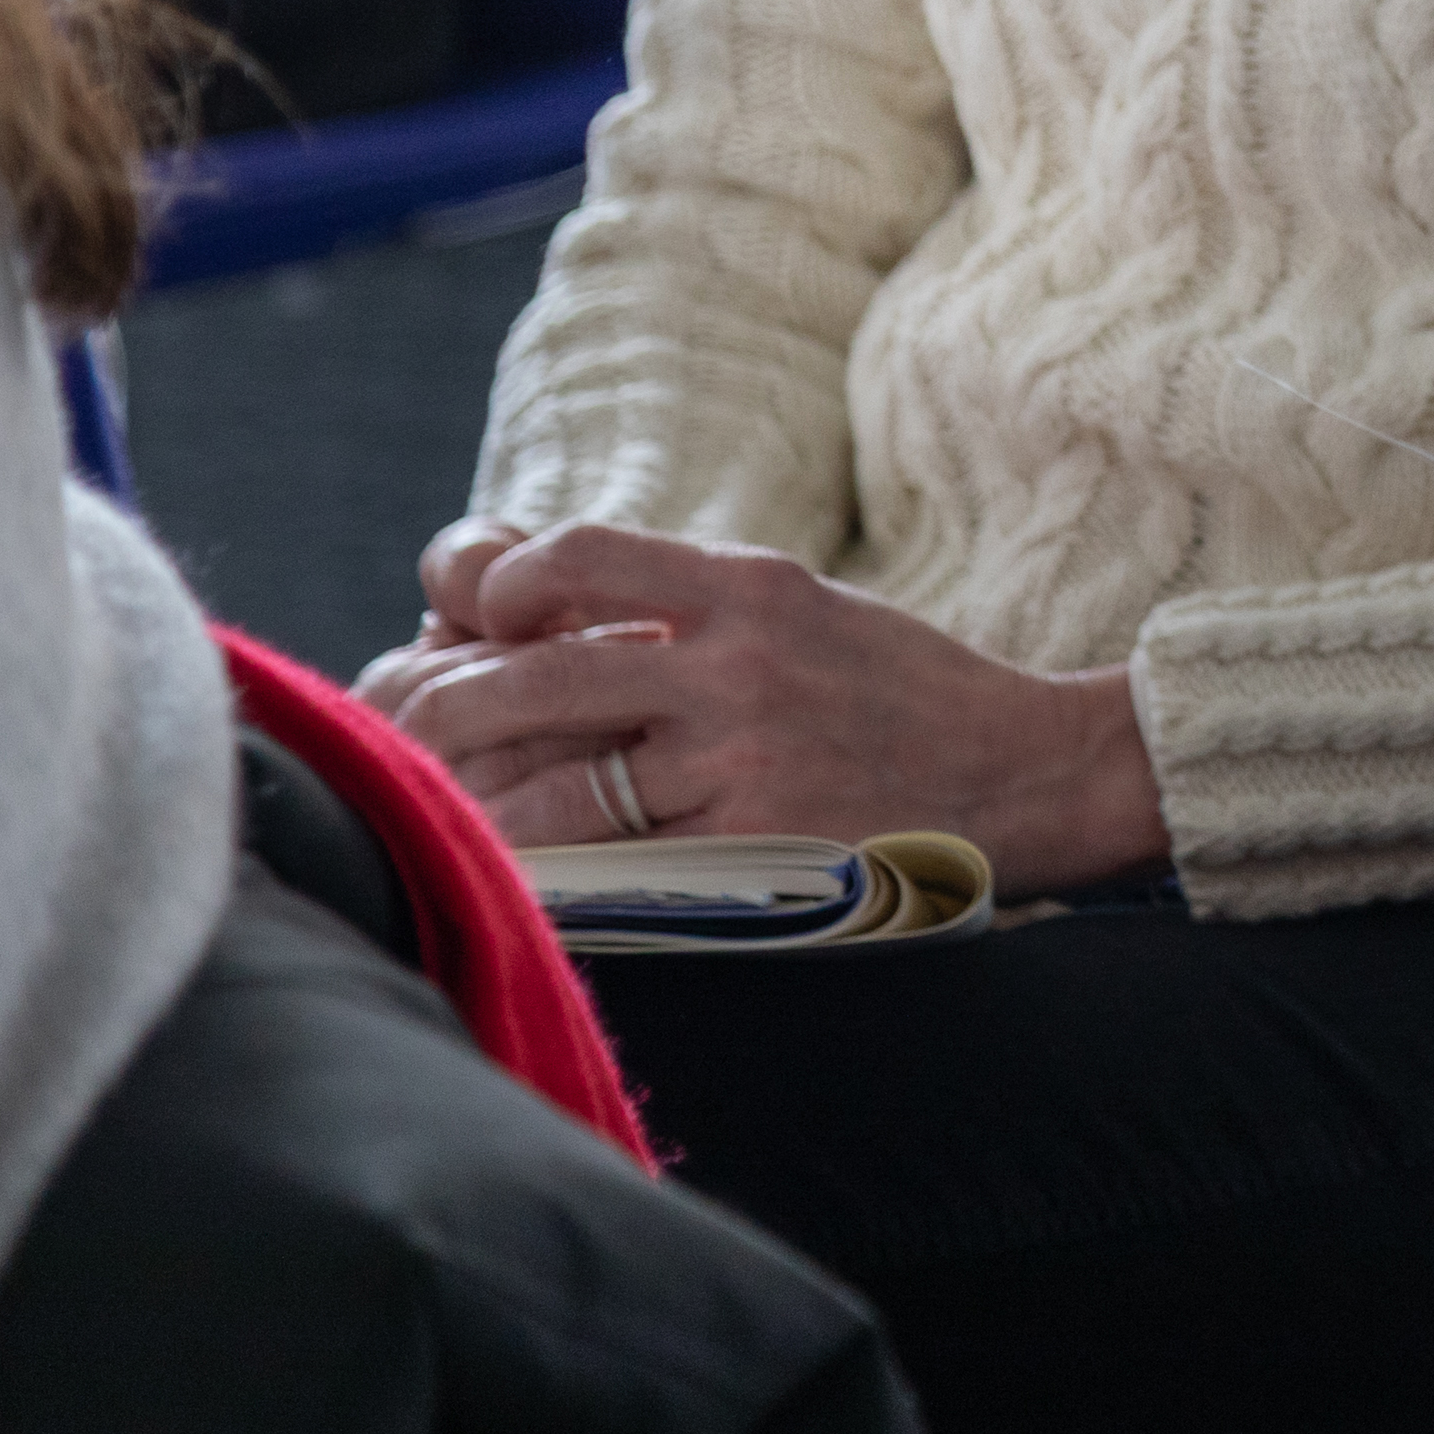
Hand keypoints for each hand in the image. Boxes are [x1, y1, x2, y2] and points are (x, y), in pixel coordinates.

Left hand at [357, 523, 1169, 896]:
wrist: (1033, 773)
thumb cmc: (900, 695)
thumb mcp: (801, 610)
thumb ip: (679, 607)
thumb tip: (512, 599)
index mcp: (748, 587)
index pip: (567, 556)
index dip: (484, 587)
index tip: (469, 624)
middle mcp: (738, 662)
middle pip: (523, 675)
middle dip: (430, 709)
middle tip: (400, 733)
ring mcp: (745, 761)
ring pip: (547, 783)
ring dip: (468, 804)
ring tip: (436, 814)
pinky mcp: (758, 851)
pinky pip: (607, 870)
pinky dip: (538, 875)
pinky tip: (504, 877)